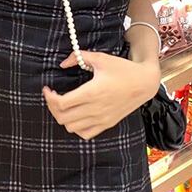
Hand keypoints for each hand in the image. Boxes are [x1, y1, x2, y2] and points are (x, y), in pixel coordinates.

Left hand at [42, 51, 160, 140]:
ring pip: (71, 128)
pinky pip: (85, 133)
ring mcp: (102, 119)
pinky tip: (76, 115)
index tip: (47, 89)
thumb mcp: (100, 57)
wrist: (144, 83)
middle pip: (63, 117)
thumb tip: (62, 64)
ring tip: (63, 105)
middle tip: (53, 96)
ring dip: (63, 117)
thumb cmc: (122, 69)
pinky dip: (75, 127)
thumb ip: (78, 57)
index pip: (62, 103)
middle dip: (52, 106)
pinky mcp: (107, 124)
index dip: (49, 97)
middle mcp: (96, 109)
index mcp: (92, 92)